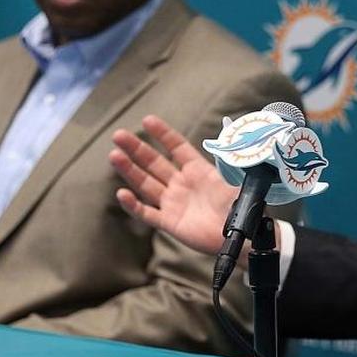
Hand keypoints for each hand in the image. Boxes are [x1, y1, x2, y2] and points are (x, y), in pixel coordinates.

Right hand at [109, 115, 237, 256]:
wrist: (242, 236)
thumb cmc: (242, 207)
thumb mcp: (237, 179)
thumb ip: (231, 160)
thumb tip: (232, 138)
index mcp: (199, 170)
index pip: (177, 148)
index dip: (163, 134)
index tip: (148, 120)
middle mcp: (182, 184)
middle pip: (154, 163)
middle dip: (137, 149)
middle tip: (119, 135)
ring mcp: (174, 203)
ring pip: (146, 184)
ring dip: (130, 170)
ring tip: (115, 155)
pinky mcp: (170, 223)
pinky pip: (147, 213)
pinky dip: (134, 205)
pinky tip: (122, 193)